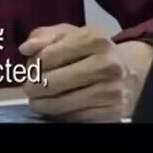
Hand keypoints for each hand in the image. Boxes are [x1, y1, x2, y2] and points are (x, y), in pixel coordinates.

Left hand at [19, 24, 152, 121]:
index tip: (32, 67)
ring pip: (60, 103)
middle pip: (51, 81)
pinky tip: (59, 106)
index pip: (48, 56)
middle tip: (31, 87)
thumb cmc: (91, 51)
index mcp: (95, 39)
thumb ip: (45, 36)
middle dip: (33, 86)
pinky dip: (60, 114)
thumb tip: (26, 48)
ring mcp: (111, 90)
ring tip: (38, 100)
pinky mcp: (112, 111)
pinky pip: (73, 117)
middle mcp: (107, 64)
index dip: (33, 64)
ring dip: (42, 104)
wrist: (127, 71)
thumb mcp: (70, 35)